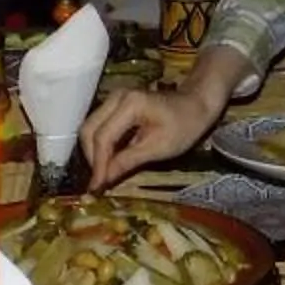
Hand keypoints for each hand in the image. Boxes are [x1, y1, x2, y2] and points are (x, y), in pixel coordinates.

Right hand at [82, 81, 222, 187]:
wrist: (196, 104)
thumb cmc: (185, 125)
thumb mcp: (159, 148)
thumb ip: (128, 161)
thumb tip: (103, 180)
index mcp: (129, 104)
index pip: (103, 137)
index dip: (98, 165)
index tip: (96, 188)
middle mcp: (116, 97)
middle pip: (89, 130)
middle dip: (92, 159)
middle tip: (99, 182)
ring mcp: (113, 99)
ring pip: (90, 128)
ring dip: (94, 153)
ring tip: (102, 174)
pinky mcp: (114, 106)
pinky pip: (99, 126)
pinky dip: (100, 146)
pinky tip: (108, 162)